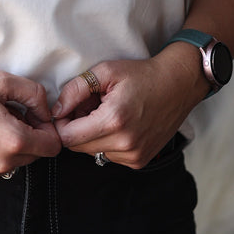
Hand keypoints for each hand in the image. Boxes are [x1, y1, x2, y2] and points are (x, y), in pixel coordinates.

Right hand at [0, 70, 62, 184]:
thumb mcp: (1, 82)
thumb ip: (34, 93)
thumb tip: (46, 111)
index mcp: (13, 141)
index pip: (53, 145)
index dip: (47, 128)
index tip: (32, 115)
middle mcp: (3, 164)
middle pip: (37, 155)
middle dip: (30, 136)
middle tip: (9, 116)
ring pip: (17, 162)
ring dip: (13, 146)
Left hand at [51, 51, 204, 168]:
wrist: (177, 85)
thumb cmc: (141, 75)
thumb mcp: (106, 72)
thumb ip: (76, 90)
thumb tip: (56, 110)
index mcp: (114, 121)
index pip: (68, 137)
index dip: (61, 122)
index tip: (68, 108)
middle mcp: (125, 144)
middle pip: (78, 147)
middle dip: (75, 128)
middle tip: (87, 107)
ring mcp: (134, 156)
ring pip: (92, 153)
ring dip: (91, 136)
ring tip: (105, 113)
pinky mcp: (140, 161)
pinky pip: (109, 156)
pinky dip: (107, 142)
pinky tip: (118, 124)